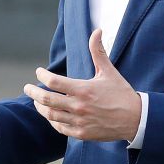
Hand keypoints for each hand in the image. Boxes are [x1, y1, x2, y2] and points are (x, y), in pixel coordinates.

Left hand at [25, 28, 140, 141]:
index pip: (53, 81)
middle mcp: (78, 106)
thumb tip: (97, 30)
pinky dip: (52, 120)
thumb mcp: (109, 71)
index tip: (39, 72)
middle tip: (27, 88)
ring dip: (40, 107)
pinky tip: (51, 115)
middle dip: (32, 92)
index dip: (42, 75)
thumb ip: (98, 51)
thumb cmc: (121, 93)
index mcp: (83, 89)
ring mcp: (79, 121)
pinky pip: (60, 127)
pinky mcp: (82, 133)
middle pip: (46, 99)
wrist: (136, 119)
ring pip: (50, 114)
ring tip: (37, 101)